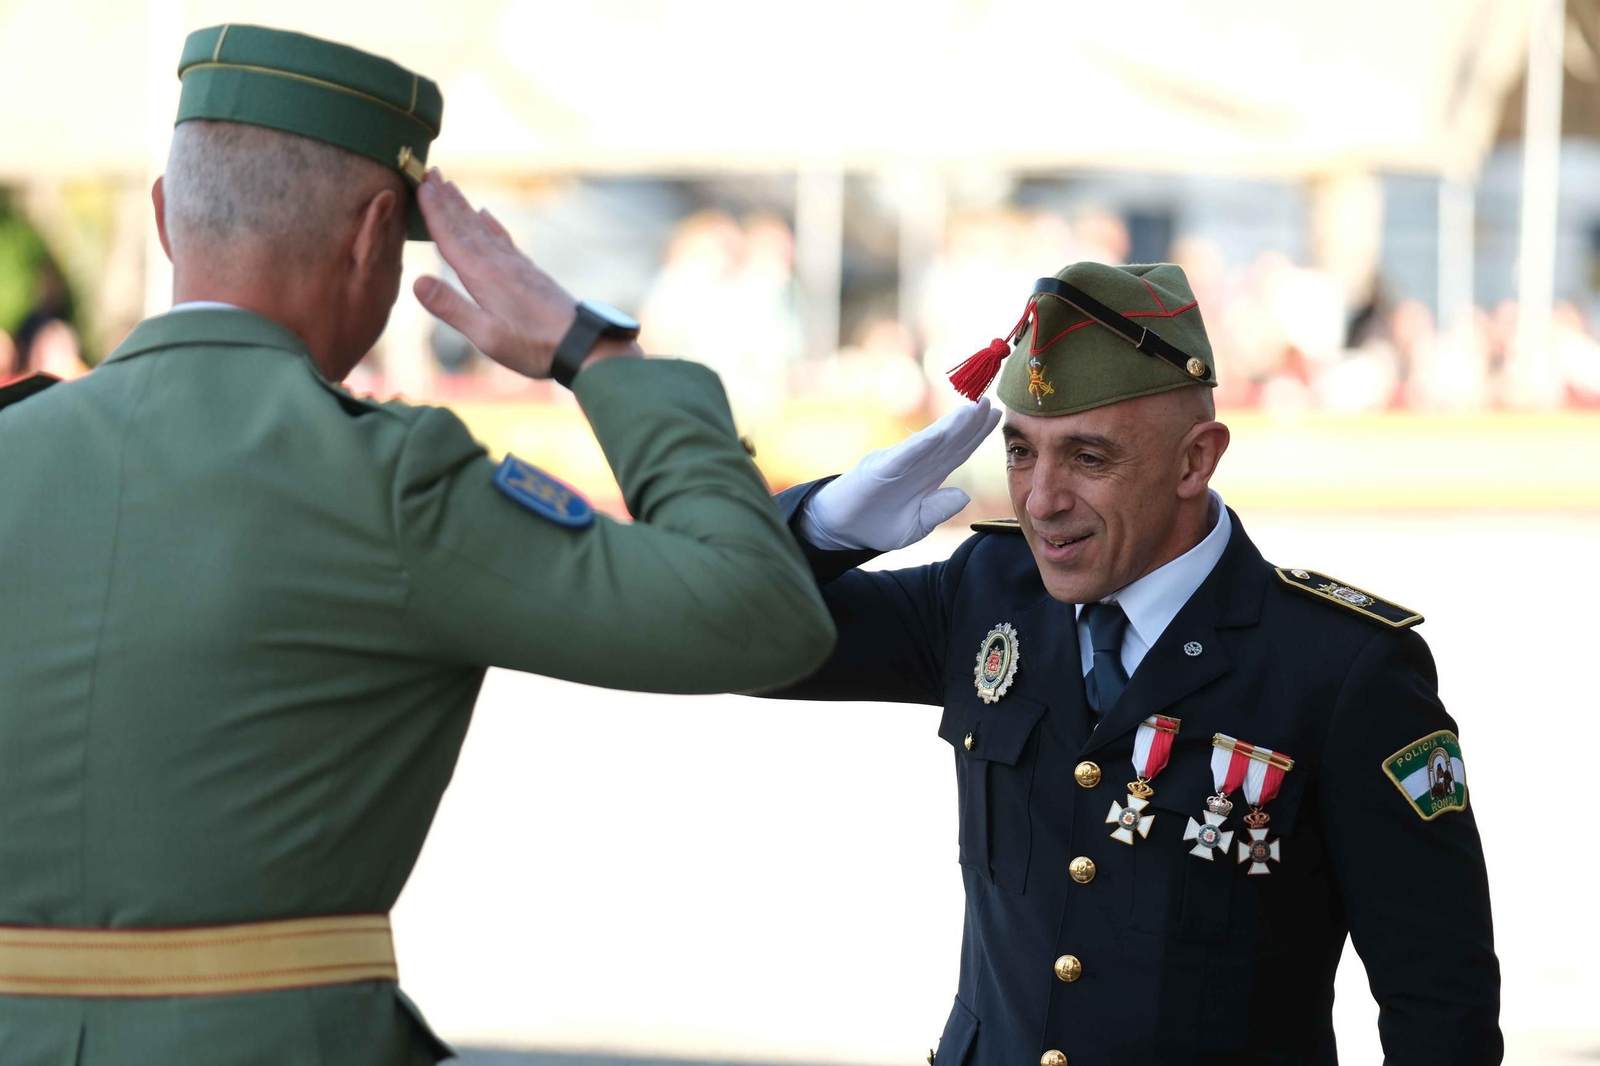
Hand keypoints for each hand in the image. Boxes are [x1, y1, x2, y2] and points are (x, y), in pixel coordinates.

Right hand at [411, 172, 638, 378]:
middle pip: (465, 225)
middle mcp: (498, 263)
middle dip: (446, 199)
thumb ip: (452, 308)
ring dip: (464, 207)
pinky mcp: (529, 272)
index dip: (433, 211)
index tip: (420, 184)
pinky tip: (485, 215)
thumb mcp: (487, 335)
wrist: (581, 343)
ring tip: (451, 187)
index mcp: (483, 276)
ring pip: (483, 228)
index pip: (450, 237)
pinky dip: (491, 224)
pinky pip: (504, 239)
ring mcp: (516, 265)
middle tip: (430, 171)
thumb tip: (417, 281)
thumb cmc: (533, 345)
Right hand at [801, 397, 1001, 551]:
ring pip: (930, 442)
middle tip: (992, 402)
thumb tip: (964, 495)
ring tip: (973, 409)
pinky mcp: (879, 470)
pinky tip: (940, 433)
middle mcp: (915, 465)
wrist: (839, 530)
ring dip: (952, 426)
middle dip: (971, 423)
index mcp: (927, 477)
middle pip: (949, 441)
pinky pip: (904, 456)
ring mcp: (897, 464)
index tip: (996, 416)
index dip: (977, 434)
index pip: (957, 451)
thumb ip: (938, 511)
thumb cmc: (877, 525)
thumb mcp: (915, 526)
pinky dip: (921, 444)